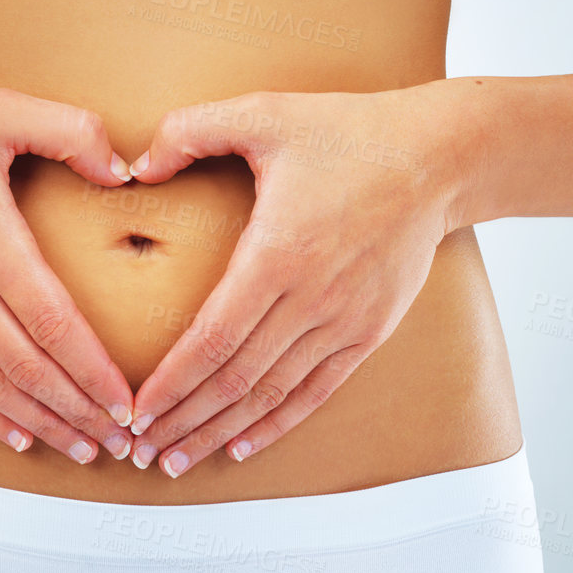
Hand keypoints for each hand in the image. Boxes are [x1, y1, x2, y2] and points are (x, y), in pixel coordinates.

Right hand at [0, 81, 136, 462]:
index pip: (54, 323)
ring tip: (83, 446)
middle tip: (121, 442)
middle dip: (81, 411)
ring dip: (41, 422)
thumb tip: (125, 171)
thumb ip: (71, 132)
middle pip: (28, 368)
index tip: (128, 404)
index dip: (95, 372)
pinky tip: (20, 436)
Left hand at [124, 84, 462, 475]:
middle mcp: (310, 300)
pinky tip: (240, 446)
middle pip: (234, 380)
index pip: (211, 339)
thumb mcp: (263, 113)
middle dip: (181, 420)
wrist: (437, 158)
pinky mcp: (369, 332)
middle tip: (139, 451)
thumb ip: (190, 131)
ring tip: (176, 459)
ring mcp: (343, 322)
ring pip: (270, 395)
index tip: (134, 410)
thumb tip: (134, 166)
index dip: (170, 382)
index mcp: (277, 254)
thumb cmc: (347, 133)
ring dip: (219, 432)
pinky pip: (315, 392)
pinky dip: (276, 425)